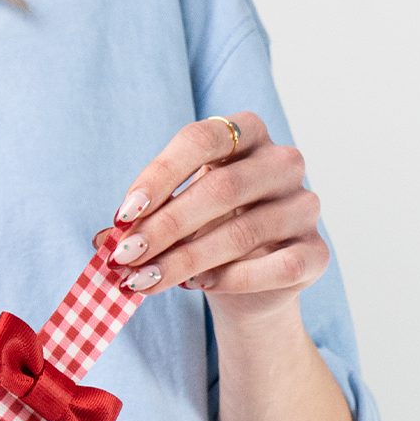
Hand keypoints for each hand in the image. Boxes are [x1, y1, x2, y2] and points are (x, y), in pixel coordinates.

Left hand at [107, 112, 327, 326]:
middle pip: (222, 188)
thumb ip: (140, 224)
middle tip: (126, 257)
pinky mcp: (316, 252)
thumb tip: (103, 241)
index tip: (124, 214)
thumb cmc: (203, 235)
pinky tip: (199, 286)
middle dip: (165, 227)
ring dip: (186, 261)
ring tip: (146, 281)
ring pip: (244, 232)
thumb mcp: (169, 221)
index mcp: (245, 135)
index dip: (160, 174)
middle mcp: (283, 162)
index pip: (201, 138)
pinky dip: (232, 279)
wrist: (247, 285)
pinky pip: (277, 266)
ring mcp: (305, 205)